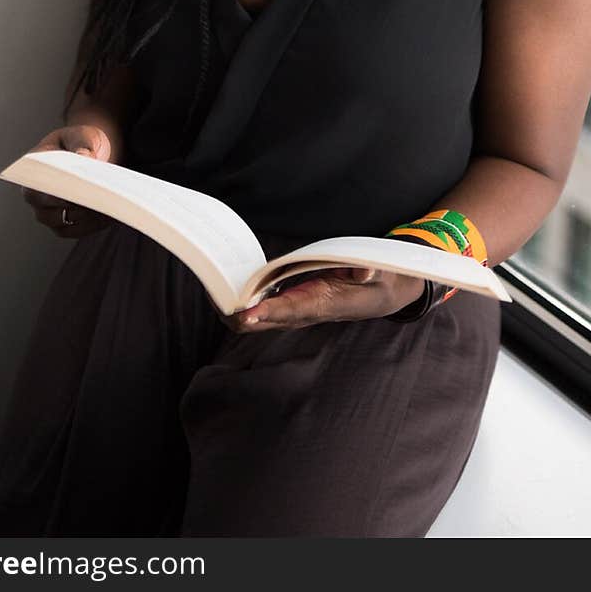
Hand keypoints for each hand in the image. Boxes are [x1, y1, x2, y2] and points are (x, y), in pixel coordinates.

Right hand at [20, 125, 113, 238]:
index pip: (36, 190)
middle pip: (48, 214)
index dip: (53, 195)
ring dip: (86, 218)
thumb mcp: (84, 135)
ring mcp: (49, 212)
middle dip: (74, 208)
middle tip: (97, 201)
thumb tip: (82, 156)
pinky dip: (93, 225)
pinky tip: (110, 213)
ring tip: (107, 206)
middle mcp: (36, 196)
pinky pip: (77, 231)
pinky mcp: (66, 223)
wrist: (91, 152)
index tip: (74, 192)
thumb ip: (83, 144)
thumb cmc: (82, 141)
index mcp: (32, 171)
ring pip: (63, 225)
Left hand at [216, 267, 426, 332]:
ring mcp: (294, 310)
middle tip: (213, 291)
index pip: (290, 311)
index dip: (267, 313)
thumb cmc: (375, 279)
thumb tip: (364, 269)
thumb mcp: (378, 271)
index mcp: (321, 303)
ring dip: (234, 308)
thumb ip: (368, 269)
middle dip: (237, 312)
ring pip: (256, 319)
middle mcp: (303, 312)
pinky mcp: (291, 304)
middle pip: (262, 322)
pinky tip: (229, 286)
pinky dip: (243, 301)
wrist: (379, 294)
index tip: (246, 313)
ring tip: (212, 286)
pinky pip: (261, 308)